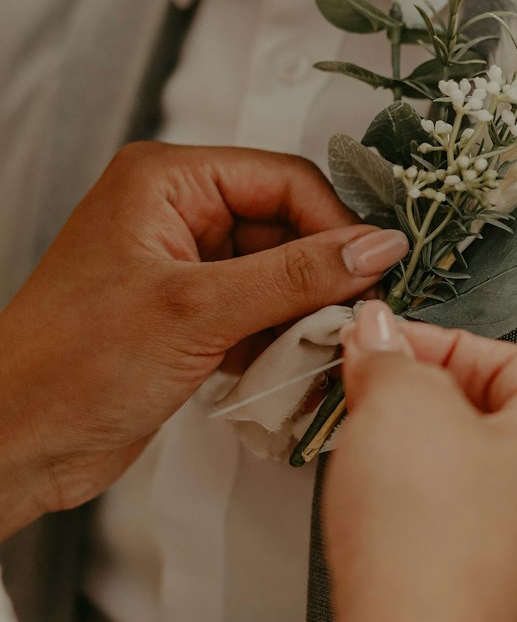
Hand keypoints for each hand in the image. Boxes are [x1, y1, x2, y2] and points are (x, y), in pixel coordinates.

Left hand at [0, 142, 408, 534]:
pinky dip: (280, 343)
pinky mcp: (188, 319)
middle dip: (321, 276)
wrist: (17, 441)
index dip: (335, 225)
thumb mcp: (197, 311)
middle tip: (352, 322)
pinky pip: (259, 316)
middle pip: (288, 226)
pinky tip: (287, 371)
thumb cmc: (72, 365)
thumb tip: (376, 247)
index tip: (375, 273)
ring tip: (318, 352)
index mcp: (167, 181)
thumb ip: (295, 275)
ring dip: (304, 316)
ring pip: (279, 276)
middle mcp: (176, 214)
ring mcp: (183, 269)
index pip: (285, 180)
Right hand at [319, 303, 516, 621]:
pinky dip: (430, 517)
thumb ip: (391, 358)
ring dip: (424, 461)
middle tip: (364, 401)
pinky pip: (474, 535)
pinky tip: (387, 523)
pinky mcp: (514, 604)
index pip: (508, 360)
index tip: (374, 348)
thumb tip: (380, 338)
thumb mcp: (399, 405)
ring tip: (370, 463)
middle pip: (499, 419)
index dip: (432, 346)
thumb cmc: (427, 540)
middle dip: (425, 404)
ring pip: (484, 479)